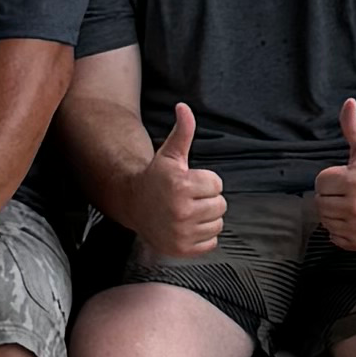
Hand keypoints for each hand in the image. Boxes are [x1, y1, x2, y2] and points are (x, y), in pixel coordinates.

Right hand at [133, 105, 227, 260]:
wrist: (135, 204)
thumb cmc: (156, 178)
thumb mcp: (170, 154)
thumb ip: (183, 131)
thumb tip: (184, 107)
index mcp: (181, 185)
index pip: (218, 185)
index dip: (206, 182)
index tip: (189, 182)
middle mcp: (181, 211)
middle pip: (220, 206)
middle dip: (207, 200)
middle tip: (188, 198)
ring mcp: (181, 233)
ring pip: (217, 225)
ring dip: (206, 218)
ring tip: (187, 212)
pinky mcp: (182, 249)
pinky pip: (211, 243)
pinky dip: (202, 236)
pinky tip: (186, 227)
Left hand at [312, 95, 355, 255]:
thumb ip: (352, 125)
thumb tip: (348, 102)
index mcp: (354, 181)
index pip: (320, 183)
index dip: (330, 178)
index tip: (345, 176)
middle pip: (320, 203)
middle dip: (330, 195)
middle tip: (347, 191)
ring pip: (326, 222)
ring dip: (334, 213)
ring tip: (351, 203)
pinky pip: (335, 239)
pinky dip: (340, 231)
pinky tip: (354, 219)